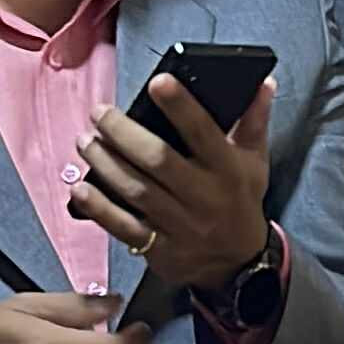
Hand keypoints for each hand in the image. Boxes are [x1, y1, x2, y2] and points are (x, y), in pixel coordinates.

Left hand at [69, 75, 274, 299]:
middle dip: (124, 133)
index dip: (181, 107)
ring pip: (136, 189)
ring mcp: (180, 225)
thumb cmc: (240, 201)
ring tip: (86, 141)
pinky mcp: (160, 248)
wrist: (238, 262)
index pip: (203, 133)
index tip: (158, 83)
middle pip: (159, 160)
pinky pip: (124, 227)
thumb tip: (263, 82)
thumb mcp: (254, 162)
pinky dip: (99, 207)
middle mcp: (204, 196)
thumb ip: (254, 121)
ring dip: (106, 163)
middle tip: (100, 113)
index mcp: (227, 170)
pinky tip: (81, 187)